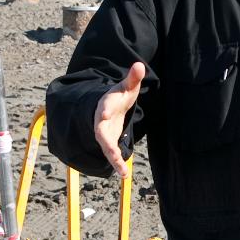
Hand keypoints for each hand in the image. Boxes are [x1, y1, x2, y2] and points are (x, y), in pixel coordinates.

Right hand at [93, 61, 145, 177]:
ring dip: (113, 159)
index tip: (105, 113)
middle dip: (106, 142)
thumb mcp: (126, 87)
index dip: (104, 109)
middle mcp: (101, 121)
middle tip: (112, 152)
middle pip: (101, 133)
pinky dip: (117, 164)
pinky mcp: (108, 142)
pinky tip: (124, 174)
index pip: (105, 106)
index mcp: (106, 105)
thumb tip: (139, 65)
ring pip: (106, 148)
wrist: (107, 107)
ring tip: (122, 172)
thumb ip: (133, 78)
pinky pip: (112, 154)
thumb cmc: (118, 96)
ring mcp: (103, 133)